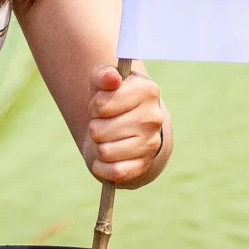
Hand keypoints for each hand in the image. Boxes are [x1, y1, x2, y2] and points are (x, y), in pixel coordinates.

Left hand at [83, 64, 168, 187]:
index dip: (94, 106)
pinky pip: (114, 172)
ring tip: (108, 139)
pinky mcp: (143, 166)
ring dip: (98, 146)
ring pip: (104, 151)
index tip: (102, 105)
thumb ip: (104, 75)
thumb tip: (112, 79)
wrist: (132, 128)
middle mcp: (154, 117)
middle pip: (98, 130)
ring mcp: (150, 143)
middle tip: (105, 123)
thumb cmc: (114, 100)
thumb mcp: (104, 82)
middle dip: (95, 127)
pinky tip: (107, 158)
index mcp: (148, 91)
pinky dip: (102, 167)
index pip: (100, 104)